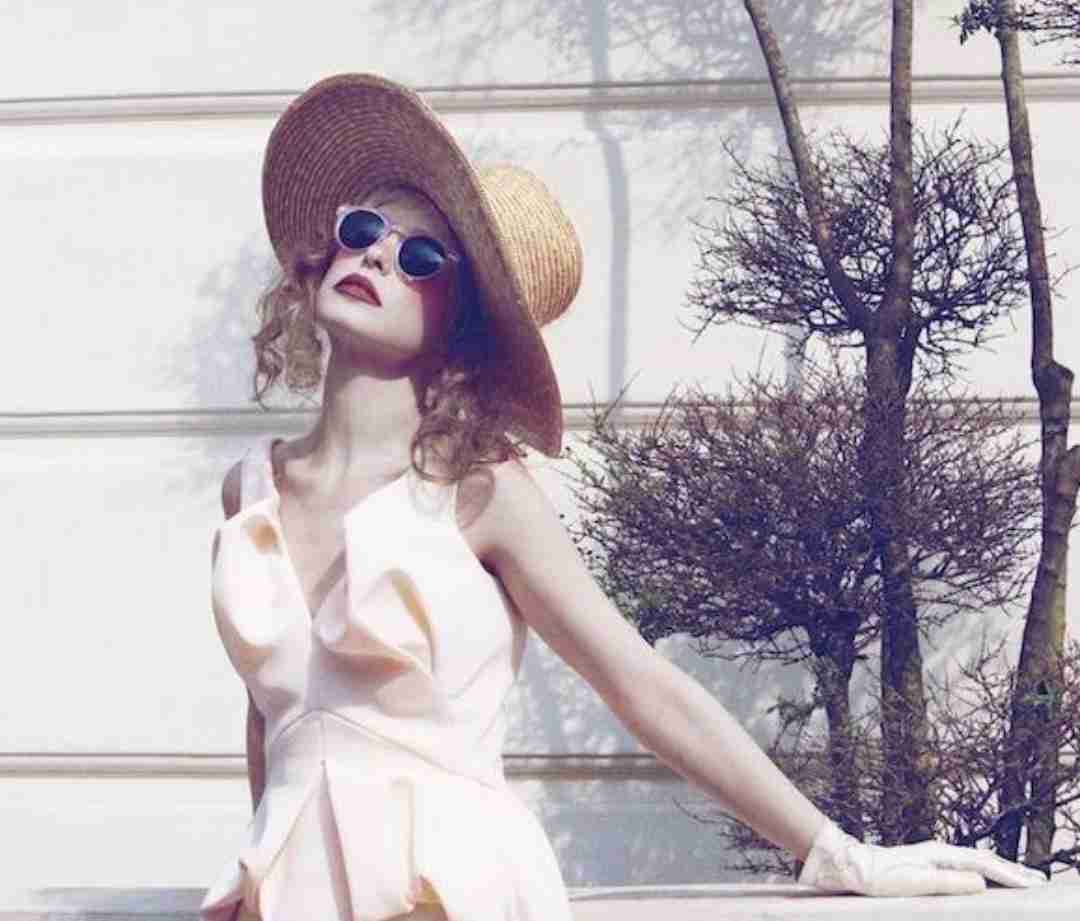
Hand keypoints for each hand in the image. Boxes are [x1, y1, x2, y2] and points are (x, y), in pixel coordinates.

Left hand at [798, 820, 1048, 895]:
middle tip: (1038, 880)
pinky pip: (963, 865)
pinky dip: (981, 870)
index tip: (1034, 885)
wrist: (852, 865)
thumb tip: (983, 882)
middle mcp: (940, 851)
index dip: (1011, 876)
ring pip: (974, 861)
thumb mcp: (917, 882)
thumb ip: (950, 882)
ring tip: (1017, 877)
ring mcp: (933, 855)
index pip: (985, 865)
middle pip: (984, 859)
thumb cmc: (881, 876)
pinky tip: (981, 877)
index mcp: (942, 854)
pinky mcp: (925, 862)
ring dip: (998, 869)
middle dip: (1011, 870)